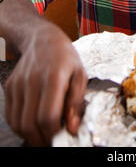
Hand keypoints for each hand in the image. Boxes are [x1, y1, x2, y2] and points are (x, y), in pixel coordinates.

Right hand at [4, 27, 87, 146]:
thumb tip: (71, 128)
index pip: (48, 116)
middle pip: (30, 123)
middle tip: (51, 142)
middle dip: (41, 140)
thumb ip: (76, 102)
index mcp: (54, 77)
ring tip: (42, 135)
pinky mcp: (10, 87)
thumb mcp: (80, 74)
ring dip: (29, 136)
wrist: (43, 39)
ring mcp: (19, 84)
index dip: (54, 133)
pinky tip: (32, 125)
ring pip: (18, 122)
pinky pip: (11, 115)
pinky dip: (20, 126)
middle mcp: (33, 80)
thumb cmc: (65, 57)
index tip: (61, 137)